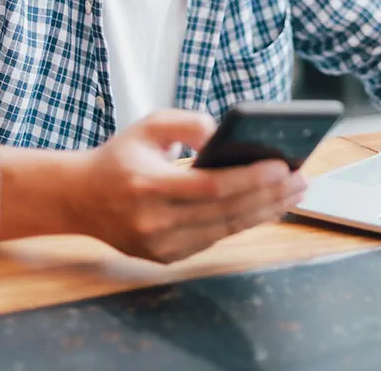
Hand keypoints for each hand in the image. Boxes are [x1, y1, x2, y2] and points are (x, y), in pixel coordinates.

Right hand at [70, 110, 306, 262]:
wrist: (78, 199)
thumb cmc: (119, 157)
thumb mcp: (147, 125)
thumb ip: (186, 122)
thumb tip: (223, 134)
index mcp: (146, 185)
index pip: (210, 186)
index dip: (250, 178)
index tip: (282, 166)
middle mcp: (153, 221)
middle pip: (225, 212)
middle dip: (269, 195)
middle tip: (302, 179)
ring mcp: (159, 245)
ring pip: (225, 230)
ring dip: (265, 211)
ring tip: (294, 193)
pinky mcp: (166, 257)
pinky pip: (214, 239)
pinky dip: (243, 222)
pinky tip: (268, 207)